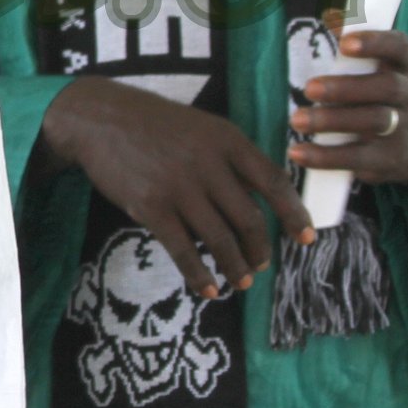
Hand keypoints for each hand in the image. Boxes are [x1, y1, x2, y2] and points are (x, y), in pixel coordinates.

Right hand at [37, 77, 311, 297]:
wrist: (101, 119)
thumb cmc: (156, 125)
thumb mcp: (203, 127)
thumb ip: (232, 158)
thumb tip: (262, 197)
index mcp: (227, 140)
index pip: (273, 181)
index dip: (294, 213)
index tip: (306, 237)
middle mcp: (208, 163)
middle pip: (248, 218)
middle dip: (260, 249)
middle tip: (262, 264)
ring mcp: (179, 187)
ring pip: (220, 239)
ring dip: (235, 267)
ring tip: (241, 281)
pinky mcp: (151, 206)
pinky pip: (182, 250)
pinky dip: (199, 274)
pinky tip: (207, 289)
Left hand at [288, 27, 407, 186]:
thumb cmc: (377, 95)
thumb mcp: (376, 69)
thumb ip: (355, 48)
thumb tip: (331, 17)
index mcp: (406, 66)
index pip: (399, 48)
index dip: (376, 43)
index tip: (345, 43)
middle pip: (386, 88)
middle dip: (346, 87)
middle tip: (309, 88)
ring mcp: (402, 129)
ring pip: (374, 122)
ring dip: (332, 121)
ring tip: (297, 120)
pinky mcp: (388, 159)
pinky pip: (358, 158)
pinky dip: (325, 156)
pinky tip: (298, 152)